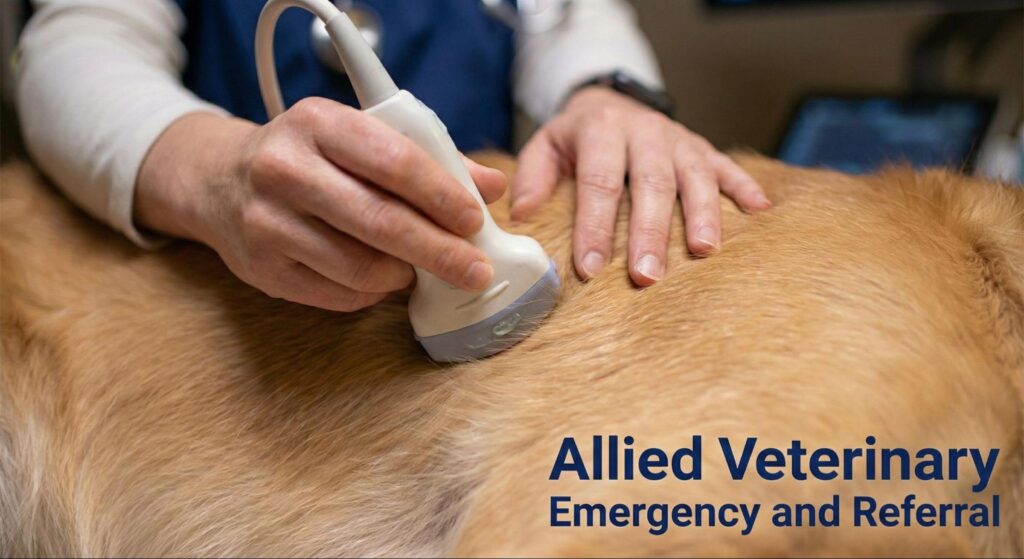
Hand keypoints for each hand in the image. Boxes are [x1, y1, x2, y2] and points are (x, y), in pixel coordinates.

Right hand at [136, 98, 506, 311]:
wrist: (219, 182)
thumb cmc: (310, 157)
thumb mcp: (358, 137)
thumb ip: (427, 158)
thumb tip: (491, 187)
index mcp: (317, 122)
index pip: (394, 161)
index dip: (441, 195)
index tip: (474, 219)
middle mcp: (284, 169)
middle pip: (380, 221)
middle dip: (439, 251)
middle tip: (475, 269)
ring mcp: (267, 222)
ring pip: (360, 266)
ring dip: (405, 275)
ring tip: (422, 269)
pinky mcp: (262, 269)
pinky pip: (338, 294)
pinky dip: (373, 292)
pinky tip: (384, 278)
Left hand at [512, 86, 770, 285]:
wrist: (611, 99)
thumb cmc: (576, 138)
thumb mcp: (545, 145)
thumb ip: (532, 177)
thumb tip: (522, 215)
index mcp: (601, 129)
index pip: (598, 182)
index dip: (594, 226)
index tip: (589, 268)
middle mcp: (645, 131)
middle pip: (650, 183)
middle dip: (649, 231)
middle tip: (646, 275)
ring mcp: (679, 140)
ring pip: (694, 176)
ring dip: (701, 215)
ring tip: (704, 253)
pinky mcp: (704, 148)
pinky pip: (728, 166)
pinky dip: (745, 188)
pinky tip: (760, 213)